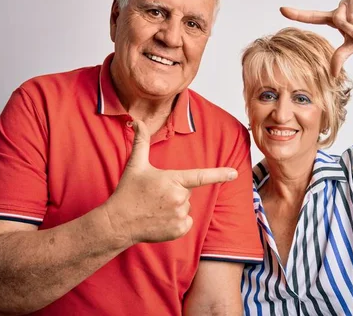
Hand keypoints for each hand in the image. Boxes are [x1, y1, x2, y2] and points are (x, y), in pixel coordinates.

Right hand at [105, 120, 236, 245]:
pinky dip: (176, 222)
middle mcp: (179, 197)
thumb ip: (141, 142)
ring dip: (175, 207)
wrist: (118, 222)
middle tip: (156, 195)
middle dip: (175, 192)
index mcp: (173, 180)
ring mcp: (179, 215)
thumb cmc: (128, 191)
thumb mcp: (135, 165)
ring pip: (186, 207)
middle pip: (187, 191)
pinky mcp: (178, 230)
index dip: (219, 174)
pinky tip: (160, 220)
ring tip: (155, 208)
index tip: (234, 173)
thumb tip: (137, 122)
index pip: (201, 176)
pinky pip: (186, 222)